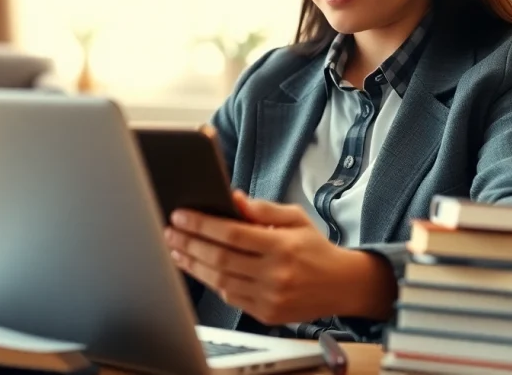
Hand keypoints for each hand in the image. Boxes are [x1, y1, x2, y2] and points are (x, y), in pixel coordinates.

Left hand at [164, 190, 364, 324]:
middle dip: (189, 244)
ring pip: (220, 281)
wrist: (341, 285)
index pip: (233, 234)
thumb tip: (232, 198)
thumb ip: (263, 209)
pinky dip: (212, 281)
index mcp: (283, 246)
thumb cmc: (314, 248)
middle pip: (220, 259)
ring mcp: (270, 297)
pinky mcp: (266, 314)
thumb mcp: (296, 218)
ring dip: (193, 264)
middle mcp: (276, 274)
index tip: (180, 215)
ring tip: (176, 249)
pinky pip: (231, 297)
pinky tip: (198, 267)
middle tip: (170, 232)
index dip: (202, 225)